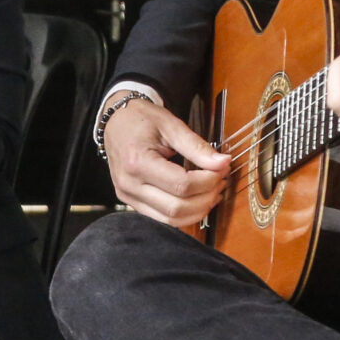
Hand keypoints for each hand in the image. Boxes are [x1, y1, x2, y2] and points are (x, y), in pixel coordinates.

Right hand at [103, 96, 229, 227]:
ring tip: (213, 193)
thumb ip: (197, 146)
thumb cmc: (141, 119)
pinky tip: (197, 201)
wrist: (116, 122)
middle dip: (206, 197)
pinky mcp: (131, 203)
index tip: (221, 169)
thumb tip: (223, 163)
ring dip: (198, 210)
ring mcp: (128, 197)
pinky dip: (184, 214)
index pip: (181, 185)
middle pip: (177, 207)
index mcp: (137, 162)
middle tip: (220, 181)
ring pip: (170, 220)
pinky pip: (162, 219)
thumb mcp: (171, 125)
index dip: (207, 181)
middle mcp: (129, 184)